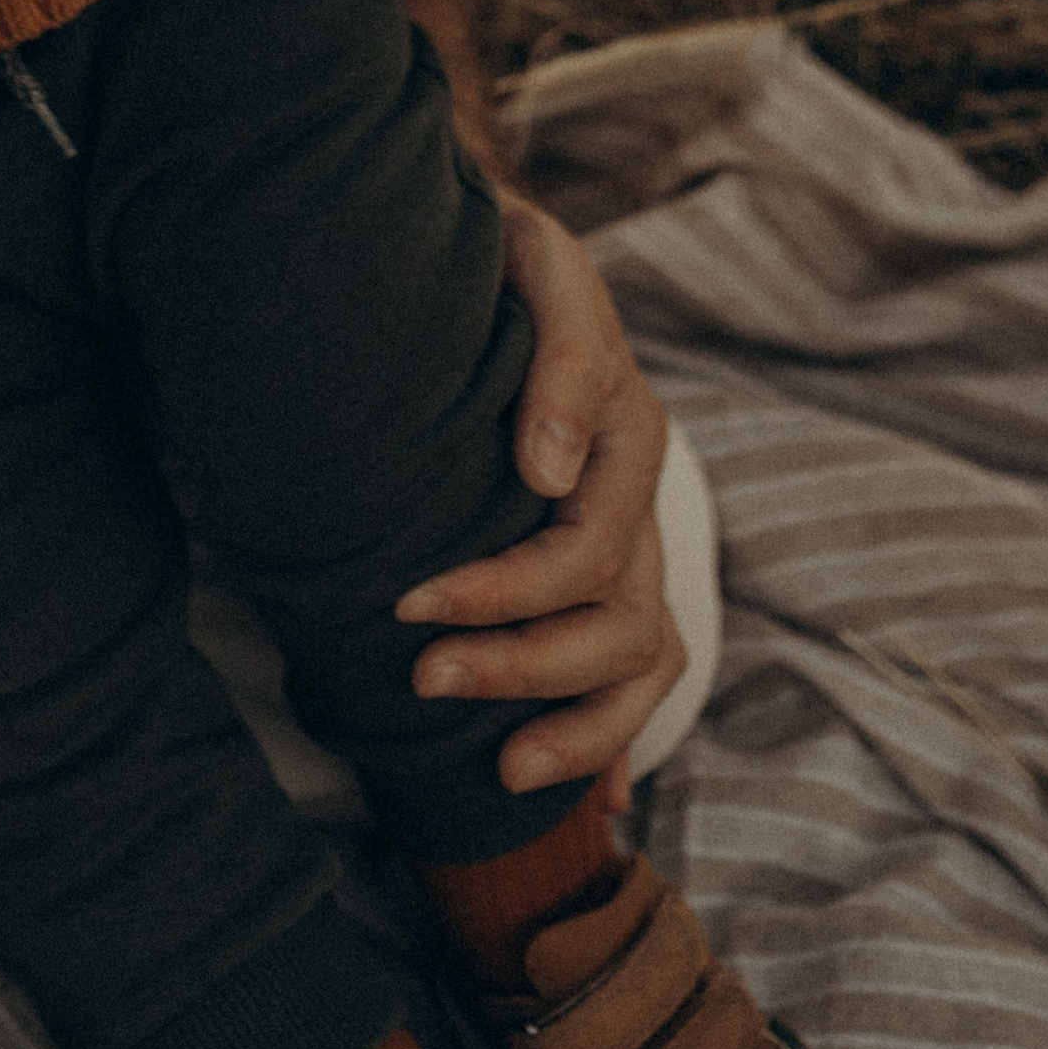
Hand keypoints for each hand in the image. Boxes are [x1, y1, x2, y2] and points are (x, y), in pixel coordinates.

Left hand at [400, 196, 679, 801]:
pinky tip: (579, 794)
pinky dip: (613, 737)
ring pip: (640, 664)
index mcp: (626, 434)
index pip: (583, 555)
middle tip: (423, 682)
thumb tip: (547, 472)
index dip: (501, 595)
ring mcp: (629, 541)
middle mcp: (635, 500)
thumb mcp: (539, 269)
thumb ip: (560, 357)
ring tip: (497, 769)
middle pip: (616, 626)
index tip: (407, 607)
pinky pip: (639, 672)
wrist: (495, 255)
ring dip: (574, 727)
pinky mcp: (606, 569)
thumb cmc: (505, 262)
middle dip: (522, 668)